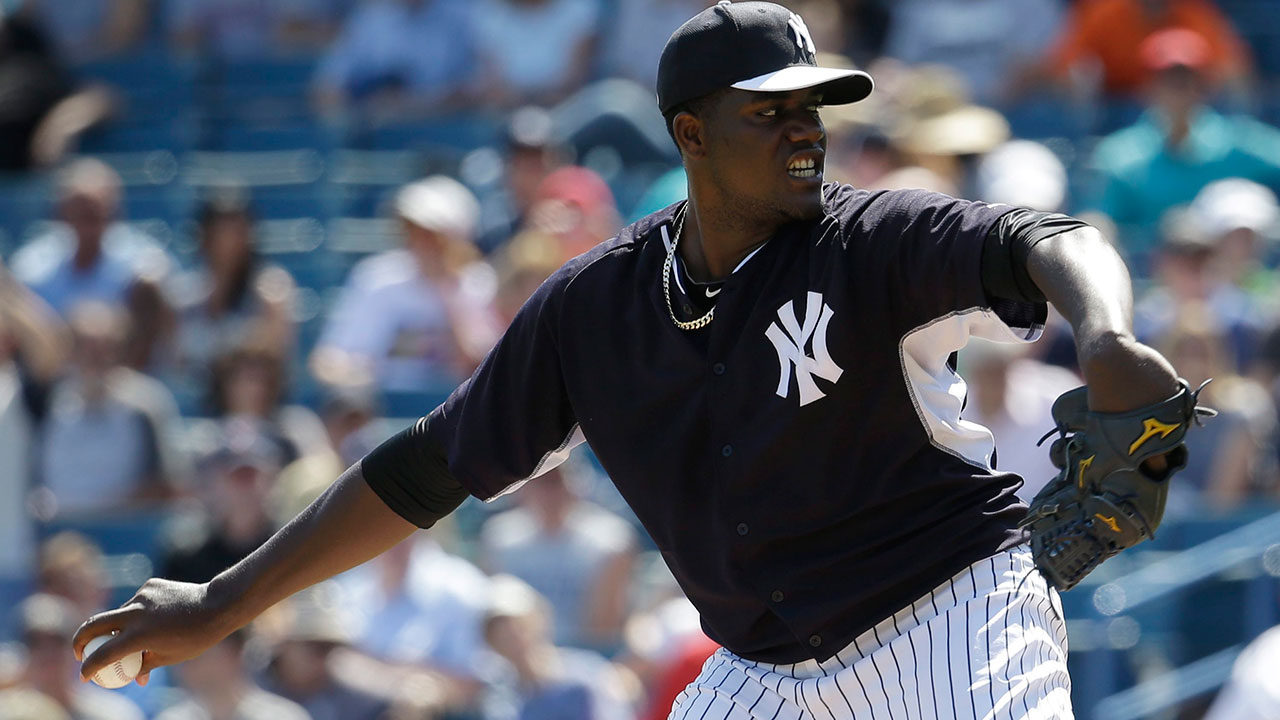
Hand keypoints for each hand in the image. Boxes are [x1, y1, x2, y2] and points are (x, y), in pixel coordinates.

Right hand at [73, 578, 232, 686]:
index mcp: (140, 635)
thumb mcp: (169, 657)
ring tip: (138, 637)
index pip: (102, 655)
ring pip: (117, 613)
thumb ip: (144, 665)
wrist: (218, 605)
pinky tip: (157, 618)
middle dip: (80, 640)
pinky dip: (137, 613)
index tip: (84, 676)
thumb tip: (131, 677)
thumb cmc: (196, 637)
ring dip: (117, 627)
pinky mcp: (150, 585)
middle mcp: (136, 613)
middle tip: (80, 652)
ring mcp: (142, 596)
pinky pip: (135, 602)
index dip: (88, 668)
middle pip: (92, 624)